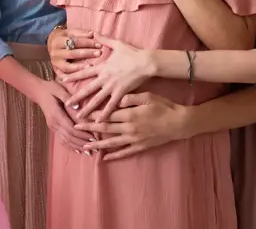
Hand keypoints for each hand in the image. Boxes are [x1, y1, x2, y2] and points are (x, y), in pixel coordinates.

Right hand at [30, 79, 95, 151]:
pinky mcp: (53, 128)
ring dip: (77, 147)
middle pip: (69, 137)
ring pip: (66, 141)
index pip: (71, 128)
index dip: (82, 135)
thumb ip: (68, 98)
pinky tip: (78, 150)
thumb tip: (78, 108)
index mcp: (56, 114)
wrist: (38, 92)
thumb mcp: (59, 90)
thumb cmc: (50, 89)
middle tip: (95, 147)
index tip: (93, 137)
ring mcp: (53, 127)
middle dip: (82, 143)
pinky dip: (70, 146)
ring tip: (89, 152)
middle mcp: (54, 123)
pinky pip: (62, 140)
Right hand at [47, 27, 102, 80]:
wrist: (51, 42)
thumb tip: (93, 34)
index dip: (88, 43)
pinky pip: (64, 75)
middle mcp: (55, 52)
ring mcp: (55, 62)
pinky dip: (71, 76)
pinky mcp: (56, 70)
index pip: (75, 42)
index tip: (99, 44)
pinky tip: (80, 75)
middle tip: (99, 53)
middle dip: (87, 53)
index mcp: (58, 40)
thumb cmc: (64, 37)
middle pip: (72, 53)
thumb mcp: (70, 32)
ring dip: (80, 66)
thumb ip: (82, 33)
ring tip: (91, 65)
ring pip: (68, 66)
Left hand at [64, 35, 155, 120]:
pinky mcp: (121, 93)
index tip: (63, 80)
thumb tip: (94, 32)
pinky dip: (105, 114)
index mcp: (102, 67)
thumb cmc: (132, 53)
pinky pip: (111, 105)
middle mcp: (104, 78)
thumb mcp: (117, 44)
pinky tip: (99, 121)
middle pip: (87, 89)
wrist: (145, 62)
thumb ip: (104, 39)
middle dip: (76, 97)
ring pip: (97, 100)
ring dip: (87, 109)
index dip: (73, 76)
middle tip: (67, 104)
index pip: (84, 72)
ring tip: (79, 116)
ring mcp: (112, 87)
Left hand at [75, 92, 190, 160]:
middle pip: (105, 128)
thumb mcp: (148, 96)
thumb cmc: (164, 107)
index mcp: (129, 114)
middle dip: (89, 128)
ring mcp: (134, 139)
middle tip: (76, 128)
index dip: (93, 114)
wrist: (179, 123)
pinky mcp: (140, 146)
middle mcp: (129, 128)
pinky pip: (124, 152)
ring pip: (111, 142)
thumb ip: (130, 98)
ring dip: (97, 144)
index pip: (107, 114)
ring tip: (86, 145)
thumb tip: (116, 100)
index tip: (82, 113)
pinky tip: (105, 158)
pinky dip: (114, 155)